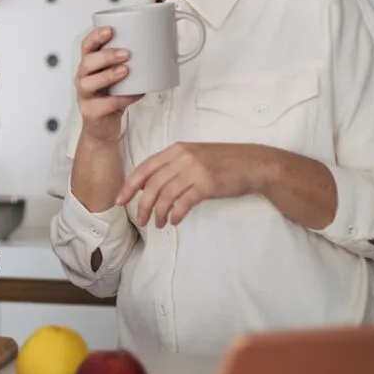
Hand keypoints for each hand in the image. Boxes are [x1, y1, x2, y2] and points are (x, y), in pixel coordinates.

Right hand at [75, 26, 144, 143]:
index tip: (110, 29)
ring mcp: (85, 96)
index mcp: (89, 66)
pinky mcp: (91, 112)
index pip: (86, 46)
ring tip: (126, 71)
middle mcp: (83, 79)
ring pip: (89, 82)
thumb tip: (158, 48)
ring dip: (108, 75)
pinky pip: (106, 104)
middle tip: (126, 53)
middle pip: (87, 63)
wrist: (102, 128)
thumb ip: (128, 64)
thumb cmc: (110, 98)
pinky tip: (136, 93)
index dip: (95, 36)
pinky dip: (123, 98)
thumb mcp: (117, 79)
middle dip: (106, 56)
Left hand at [115, 142, 263, 227]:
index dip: (130, 185)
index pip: (145, 167)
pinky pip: (184, 203)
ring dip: (159, 213)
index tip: (120, 200)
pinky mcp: (207, 184)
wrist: (253, 163)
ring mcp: (195, 170)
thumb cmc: (221, 162)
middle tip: (140, 220)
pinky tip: (175, 221)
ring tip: (159, 224)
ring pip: (166, 195)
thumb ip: (171, 166)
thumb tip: (147, 186)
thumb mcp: (193, 156)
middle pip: (153, 184)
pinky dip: (176, 214)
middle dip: (142, 205)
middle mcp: (183, 158)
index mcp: (176, 149)